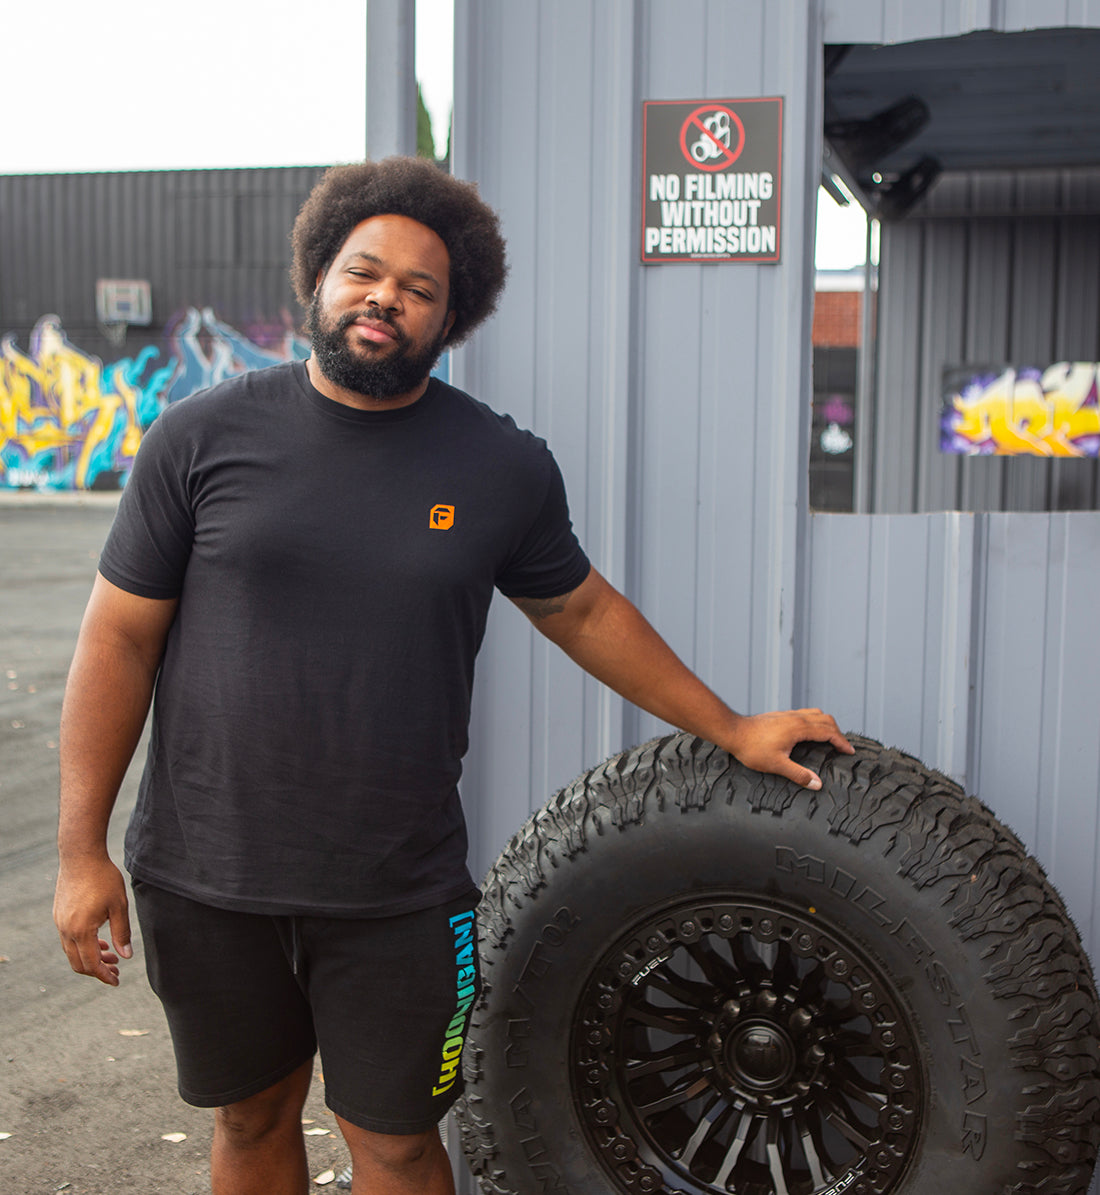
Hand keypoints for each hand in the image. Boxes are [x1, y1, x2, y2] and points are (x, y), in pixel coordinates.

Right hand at [53, 856, 132, 985]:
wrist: (81, 857)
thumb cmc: (103, 878)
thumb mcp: (119, 906)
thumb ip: (122, 932)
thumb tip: (126, 956)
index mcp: (81, 930)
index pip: (91, 964)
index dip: (104, 976)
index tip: (116, 981)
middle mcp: (66, 930)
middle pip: (78, 963)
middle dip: (97, 971)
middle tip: (116, 970)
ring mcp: (59, 923)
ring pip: (72, 952)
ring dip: (90, 957)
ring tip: (110, 956)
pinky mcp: (59, 915)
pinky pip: (68, 939)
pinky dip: (83, 945)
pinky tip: (99, 940)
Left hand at [726, 709, 853, 789]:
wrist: (733, 731)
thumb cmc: (752, 748)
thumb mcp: (776, 765)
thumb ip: (799, 774)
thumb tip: (818, 784)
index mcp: (799, 728)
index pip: (829, 731)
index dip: (842, 742)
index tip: (849, 752)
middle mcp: (796, 718)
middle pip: (826, 719)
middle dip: (838, 732)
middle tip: (843, 747)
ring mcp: (788, 715)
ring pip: (816, 714)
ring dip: (827, 725)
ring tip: (830, 739)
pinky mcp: (781, 715)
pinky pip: (805, 714)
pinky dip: (815, 722)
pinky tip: (809, 733)